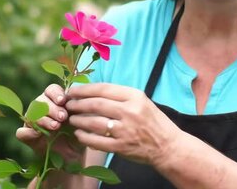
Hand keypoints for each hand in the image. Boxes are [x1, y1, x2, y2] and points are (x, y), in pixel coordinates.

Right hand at [15, 84, 83, 161]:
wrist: (75, 155)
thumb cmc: (80, 133)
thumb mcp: (83, 121)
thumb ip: (80, 111)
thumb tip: (77, 103)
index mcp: (55, 101)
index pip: (51, 90)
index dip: (56, 93)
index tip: (63, 100)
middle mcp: (42, 108)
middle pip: (41, 100)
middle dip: (52, 108)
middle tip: (63, 117)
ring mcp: (33, 122)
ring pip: (31, 113)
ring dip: (43, 119)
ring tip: (56, 126)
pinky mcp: (27, 137)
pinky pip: (21, 132)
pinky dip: (28, 132)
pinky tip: (38, 134)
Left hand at [65, 83, 179, 165]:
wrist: (168, 147)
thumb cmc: (153, 122)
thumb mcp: (142, 101)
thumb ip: (120, 96)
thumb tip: (93, 91)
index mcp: (135, 96)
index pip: (104, 89)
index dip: (84, 89)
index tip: (73, 90)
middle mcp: (130, 111)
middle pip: (96, 104)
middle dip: (78, 104)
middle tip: (68, 104)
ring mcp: (125, 130)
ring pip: (94, 122)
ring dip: (79, 120)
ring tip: (71, 118)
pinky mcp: (122, 147)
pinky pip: (97, 141)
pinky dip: (85, 137)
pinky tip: (79, 134)